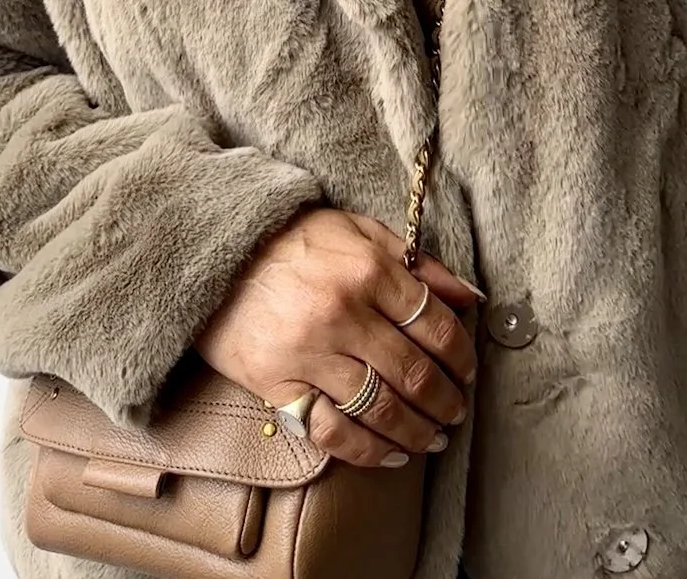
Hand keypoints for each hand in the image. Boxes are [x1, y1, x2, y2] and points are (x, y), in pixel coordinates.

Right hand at [194, 208, 480, 468]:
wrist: (217, 255)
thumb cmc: (295, 240)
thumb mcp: (360, 230)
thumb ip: (418, 263)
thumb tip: (470, 297)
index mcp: (369, 270)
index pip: (435, 324)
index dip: (461, 356)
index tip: (467, 372)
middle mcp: (343, 313)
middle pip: (414, 373)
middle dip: (445, 402)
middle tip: (456, 413)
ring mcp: (309, 353)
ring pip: (380, 409)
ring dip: (416, 432)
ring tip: (432, 439)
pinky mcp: (277, 386)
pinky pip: (332, 431)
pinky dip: (368, 451)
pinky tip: (389, 455)